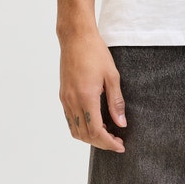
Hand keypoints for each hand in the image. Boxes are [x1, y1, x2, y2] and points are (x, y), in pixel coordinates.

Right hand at [59, 31, 126, 151]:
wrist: (76, 38)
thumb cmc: (96, 53)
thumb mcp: (112, 75)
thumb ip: (116, 102)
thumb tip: (121, 124)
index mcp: (86, 97)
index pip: (96, 131)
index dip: (109, 142)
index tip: (121, 146)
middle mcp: (72, 101)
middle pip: (85, 135)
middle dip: (101, 143)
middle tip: (117, 141)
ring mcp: (65, 99)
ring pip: (75, 130)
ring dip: (90, 137)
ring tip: (107, 133)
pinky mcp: (63, 96)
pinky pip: (70, 120)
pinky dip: (82, 128)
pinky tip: (94, 122)